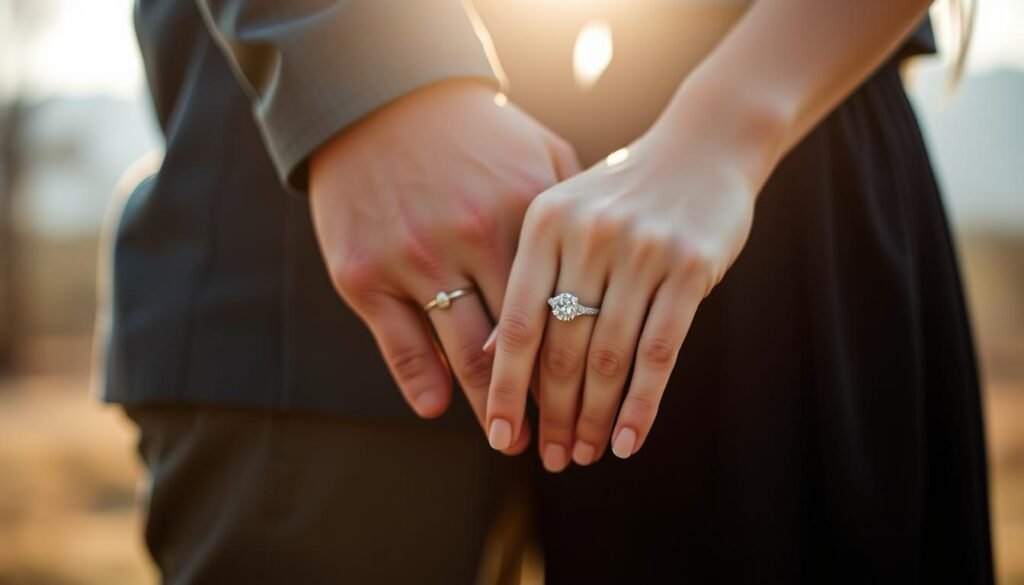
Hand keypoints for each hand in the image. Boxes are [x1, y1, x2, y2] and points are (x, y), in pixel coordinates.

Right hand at [310, 79, 579, 453]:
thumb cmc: (471, 130)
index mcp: (524, 215)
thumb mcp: (537, 150)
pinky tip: (439, 407)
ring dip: (492, 407)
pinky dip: (423, 384)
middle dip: (547, 404)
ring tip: (509, 439)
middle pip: (522, 345)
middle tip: (562, 444)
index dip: (584, 366)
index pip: (565, 310)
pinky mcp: (363, 274)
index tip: (598, 403)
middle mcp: (471, 241)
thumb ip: (575, 208)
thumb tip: (611, 262)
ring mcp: (414, 260)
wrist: (377, 98)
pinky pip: (400, 345)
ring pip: (465, 356)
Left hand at [483, 122, 756, 469]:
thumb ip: (531, 278)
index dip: (506, 387)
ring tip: (587, 455)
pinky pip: (661, 351)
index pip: (519, 323)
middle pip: (563, 347)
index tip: (499, 436)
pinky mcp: (691, 266)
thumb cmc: (623, 194)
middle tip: (551, 457)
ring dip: (596, 418)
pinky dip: (643, 404)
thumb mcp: (565, 220)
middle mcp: (590, 236)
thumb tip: (494, 354)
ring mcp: (643, 250)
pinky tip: (631, 440)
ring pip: (611, 356)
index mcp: (545, 223)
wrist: (704, 145)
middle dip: (554, 414)